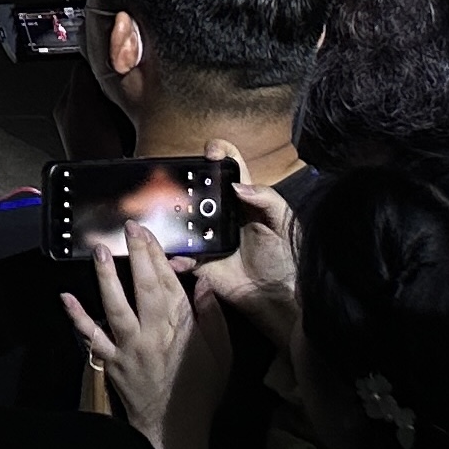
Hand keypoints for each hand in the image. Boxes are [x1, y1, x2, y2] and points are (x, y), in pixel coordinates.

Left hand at [61, 221, 224, 448]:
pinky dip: (77, 318)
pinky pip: (91, 337)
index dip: (158, 256)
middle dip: (136, 255)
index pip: (169, 284)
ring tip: (99, 251)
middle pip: (144, 288)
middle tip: (128, 228)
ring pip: (115, 306)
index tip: (149, 234)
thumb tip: (203, 284)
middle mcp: (153, 333)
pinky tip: (65, 297)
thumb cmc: (200, 389)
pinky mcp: (110, 361)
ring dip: (106, 278)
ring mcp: (129, 347)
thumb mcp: (221, 354)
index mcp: (181, 329)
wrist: (176, 427)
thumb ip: (213, 318)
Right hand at [186, 147, 299, 339]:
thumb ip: (267, 199)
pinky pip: (180, 254)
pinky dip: (175, 255)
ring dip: (170, 215)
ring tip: (163, 215)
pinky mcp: (198, 259)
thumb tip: (236, 186)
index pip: (229, 165)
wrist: (278, 296)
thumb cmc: (285, 256)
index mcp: (242, 198)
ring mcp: (206, 235)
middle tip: (176, 183)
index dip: (218, 152)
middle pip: (197, 186)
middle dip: (183, 179)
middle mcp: (220, 212)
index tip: (211, 154)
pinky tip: (178, 257)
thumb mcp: (284, 223)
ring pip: (181, 217)